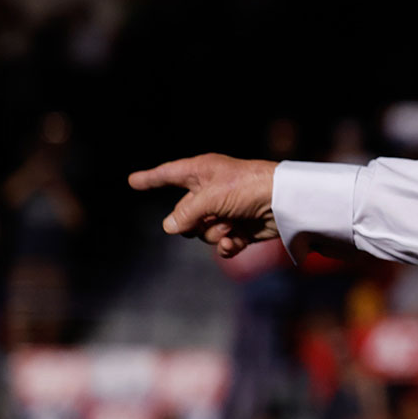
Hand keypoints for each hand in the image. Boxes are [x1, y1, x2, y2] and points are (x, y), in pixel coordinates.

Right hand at [127, 153, 278, 258]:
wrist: (284, 203)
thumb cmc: (248, 187)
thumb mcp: (210, 197)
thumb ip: (186, 213)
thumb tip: (170, 227)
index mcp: (201, 172)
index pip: (169, 174)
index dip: (151, 178)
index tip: (133, 181)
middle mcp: (210, 191)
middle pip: (183, 214)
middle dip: (191, 222)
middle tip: (209, 217)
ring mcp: (224, 211)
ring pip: (201, 232)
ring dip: (213, 233)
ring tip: (230, 225)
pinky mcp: (239, 230)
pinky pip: (220, 244)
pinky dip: (226, 246)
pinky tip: (233, 241)